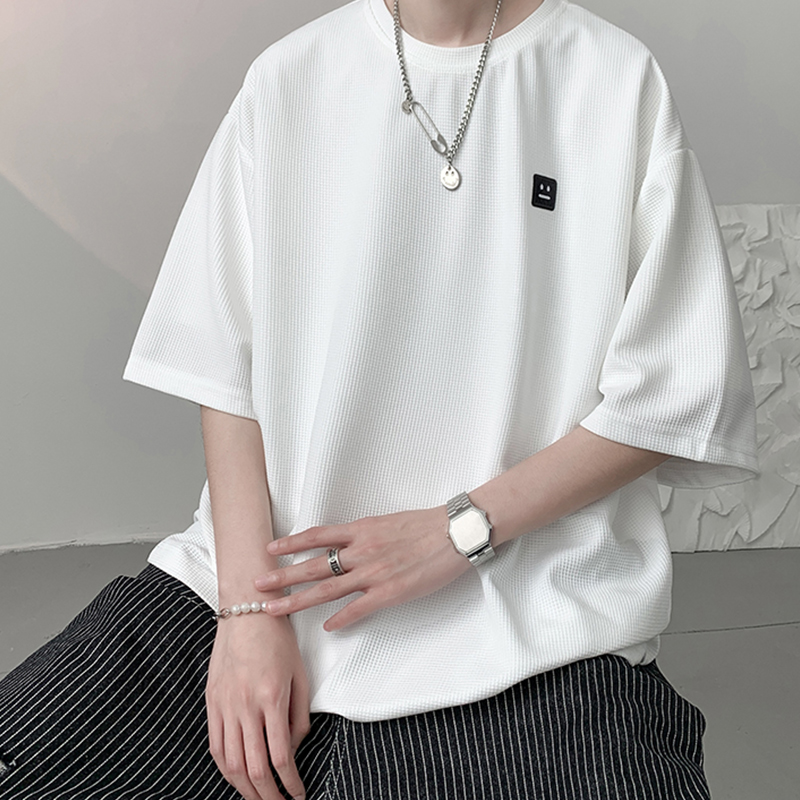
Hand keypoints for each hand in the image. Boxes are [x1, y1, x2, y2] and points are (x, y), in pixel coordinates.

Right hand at [206, 612, 309, 799]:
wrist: (247, 611)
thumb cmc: (277, 638)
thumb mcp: (300, 675)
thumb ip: (299, 716)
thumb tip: (295, 749)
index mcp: (271, 698)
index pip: (280, 756)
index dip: (290, 784)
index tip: (298, 794)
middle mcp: (245, 705)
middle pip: (253, 768)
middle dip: (268, 796)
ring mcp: (224, 705)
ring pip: (230, 764)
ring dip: (245, 789)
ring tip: (259, 798)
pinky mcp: (211, 702)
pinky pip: (215, 745)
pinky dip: (224, 769)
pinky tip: (236, 777)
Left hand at [253, 505, 472, 631]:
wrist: (454, 533)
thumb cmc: (424, 525)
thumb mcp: (387, 521)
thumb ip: (363, 534)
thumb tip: (344, 543)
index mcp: (361, 529)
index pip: (317, 535)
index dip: (291, 543)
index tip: (270, 549)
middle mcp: (361, 551)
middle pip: (313, 565)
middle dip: (282, 576)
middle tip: (256, 584)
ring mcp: (374, 573)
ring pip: (327, 589)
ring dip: (298, 600)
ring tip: (274, 608)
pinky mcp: (390, 592)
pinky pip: (358, 609)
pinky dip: (341, 619)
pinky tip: (326, 627)